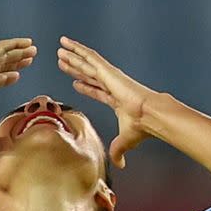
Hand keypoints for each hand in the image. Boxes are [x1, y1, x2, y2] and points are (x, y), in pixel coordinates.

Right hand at [0, 38, 36, 153]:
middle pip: (2, 65)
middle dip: (15, 62)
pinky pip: (3, 46)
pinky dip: (16, 43)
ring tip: (33, 50)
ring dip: (19, 52)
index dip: (6, 78)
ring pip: (4, 55)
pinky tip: (28, 43)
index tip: (17, 76)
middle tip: (29, 60)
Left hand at [57, 36, 156, 167]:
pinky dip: (78, 50)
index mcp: (116, 98)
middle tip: (62, 61)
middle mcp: (112, 84)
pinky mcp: (108, 71)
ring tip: (60, 48)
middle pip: (88, 73)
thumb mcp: (125, 141)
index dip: (85, 86)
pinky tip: (68, 45)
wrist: (151, 116)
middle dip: (75, 67)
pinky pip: (90, 57)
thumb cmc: (142, 126)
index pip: (97, 90)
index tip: (75, 83)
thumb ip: (119, 151)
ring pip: (87, 63)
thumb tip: (119, 165)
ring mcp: (109, 76)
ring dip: (73, 55)